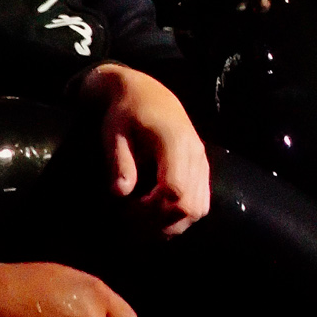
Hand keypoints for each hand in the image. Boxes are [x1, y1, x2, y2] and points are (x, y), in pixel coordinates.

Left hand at [79, 62, 209, 235]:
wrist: (146, 93)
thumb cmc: (126, 113)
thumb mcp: (114, 133)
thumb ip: (120, 161)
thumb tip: (122, 193)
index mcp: (174, 141)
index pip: (174, 190)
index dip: (151, 209)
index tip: (127, 208)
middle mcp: (195, 153)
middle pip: (189, 206)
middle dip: (159, 222)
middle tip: (131, 219)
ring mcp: (202, 162)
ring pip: (198, 209)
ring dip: (172, 223)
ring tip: (144, 219)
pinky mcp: (202, 169)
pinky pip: (201, 203)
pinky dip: (181, 217)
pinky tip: (158, 214)